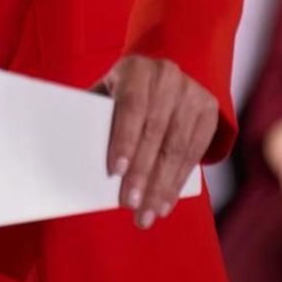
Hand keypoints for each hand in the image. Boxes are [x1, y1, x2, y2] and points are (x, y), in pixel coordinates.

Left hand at [96, 56, 218, 228]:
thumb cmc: (122, 93)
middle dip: (142, 172)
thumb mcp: (106, 94)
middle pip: (155, 131)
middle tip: (129, 204)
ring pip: (176, 147)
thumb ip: (94, 116)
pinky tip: (164, 202)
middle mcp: (167, 76)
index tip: (115, 172)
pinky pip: (194, 153)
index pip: (131, 105)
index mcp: (135, 68)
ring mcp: (192, 92)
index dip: (125, 139)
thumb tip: (72, 152)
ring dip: (161, 185)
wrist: (160, 76)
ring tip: (147, 213)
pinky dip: (178, 181)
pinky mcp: (209, 111)